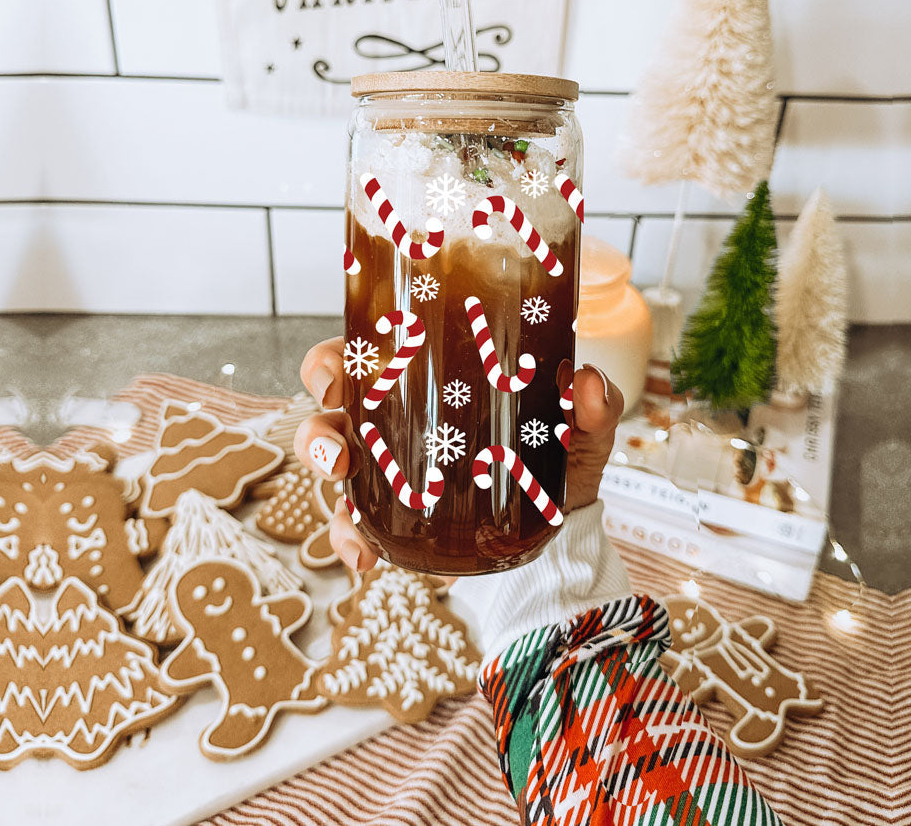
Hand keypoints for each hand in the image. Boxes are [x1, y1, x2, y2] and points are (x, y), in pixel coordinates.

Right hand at [294, 337, 624, 571]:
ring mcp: (389, 471)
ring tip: (338, 477)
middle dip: (318, 412)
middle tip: (335, 427)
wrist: (560, 532)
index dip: (341, 354)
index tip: (342, 364)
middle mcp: (398, 420)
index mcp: (431, 382)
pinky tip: (363, 556)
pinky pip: (352, 526)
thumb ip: (593, 405)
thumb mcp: (581, 429)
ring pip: (331, 459)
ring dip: (320, 463)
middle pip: (334, 404)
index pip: (373, 354)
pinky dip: (348, 539)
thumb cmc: (557, 459)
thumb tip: (586, 382)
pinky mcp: (393, 520)